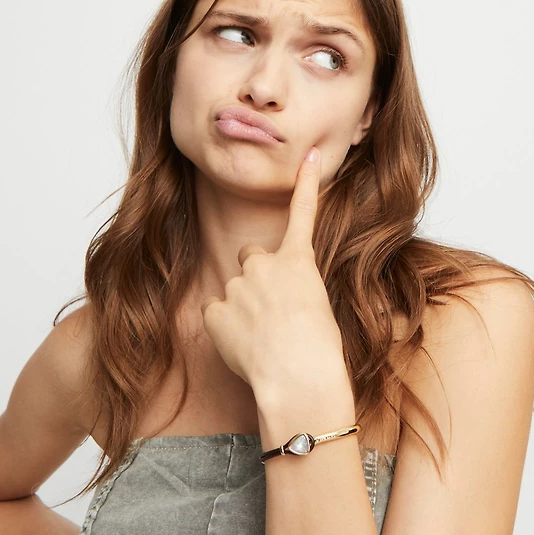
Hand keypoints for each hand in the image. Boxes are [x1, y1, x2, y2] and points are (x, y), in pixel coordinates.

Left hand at [200, 147, 349, 400]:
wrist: (297, 378)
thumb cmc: (318, 352)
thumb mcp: (318, 311)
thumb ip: (295, 292)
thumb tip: (275, 304)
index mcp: (299, 263)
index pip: (303, 214)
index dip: (307, 184)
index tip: (312, 156)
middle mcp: (264, 264)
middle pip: (251, 256)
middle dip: (255, 276)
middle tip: (269, 309)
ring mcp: (237, 286)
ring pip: (233, 289)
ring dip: (242, 308)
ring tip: (261, 338)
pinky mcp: (215, 310)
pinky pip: (215, 313)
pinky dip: (224, 328)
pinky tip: (242, 346)